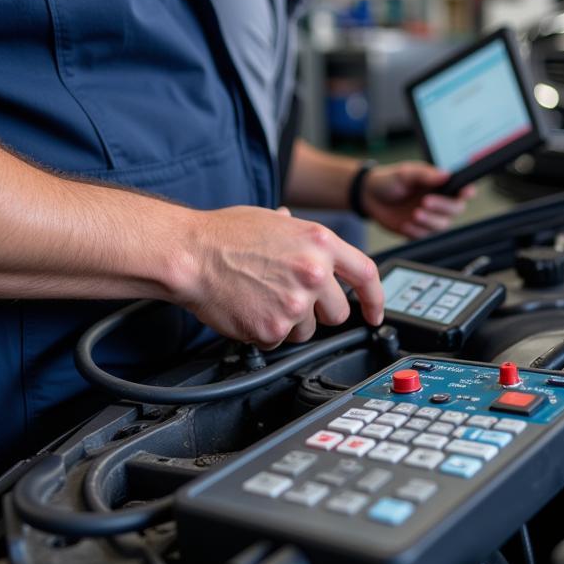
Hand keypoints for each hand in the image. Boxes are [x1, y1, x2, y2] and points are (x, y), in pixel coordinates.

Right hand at [177, 206, 382, 348]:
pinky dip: (264, 333)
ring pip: (307, 331)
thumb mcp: (274, 221)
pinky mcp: (273, 328)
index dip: (374, 298)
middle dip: (318, 312)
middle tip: (289, 299)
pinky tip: (248, 310)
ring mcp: (295, 303)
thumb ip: (302, 236)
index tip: (374, 313)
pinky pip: (278, 341)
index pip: (366, 274)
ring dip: (289, 323)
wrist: (189, 254)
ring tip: (260, 299)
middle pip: (337, 312)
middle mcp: (314, 272)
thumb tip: (313, 247)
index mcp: (321, 242)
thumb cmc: (223, 235)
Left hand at [362, 162, 474, 238]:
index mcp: (439, 185)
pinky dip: (416, 232)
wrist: (368, 196)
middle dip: (442, 207)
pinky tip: (405, 224)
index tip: (464, 192)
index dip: (466, 191)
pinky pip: (425, 237)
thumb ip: (426, 175)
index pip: (461, 189)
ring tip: (414, 213)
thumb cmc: (389, 180)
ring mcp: (429, 218)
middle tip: (425, 202)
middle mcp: (439, 202)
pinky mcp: (418, 231)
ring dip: (429, 221)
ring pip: (442, 226)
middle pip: (455, 209)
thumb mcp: (406, 173)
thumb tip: (445, 175)